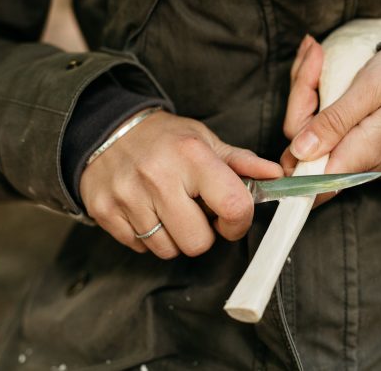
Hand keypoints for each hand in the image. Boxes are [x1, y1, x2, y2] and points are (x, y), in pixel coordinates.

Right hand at [80, 111, 282, 258]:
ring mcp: (127, 196)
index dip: (238, 222)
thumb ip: (241, 162)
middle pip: (197, 242)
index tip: (231, 218)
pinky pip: (139, 247)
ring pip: (167, 250)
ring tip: (169, 210)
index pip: (233, 206)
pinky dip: (147, 236)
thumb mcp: (204, 141)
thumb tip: (276, 175)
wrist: (106, 129)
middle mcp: (158, 176)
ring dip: (174, 237)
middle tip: (196, 213)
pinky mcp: (103, 211)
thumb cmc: (164, 139)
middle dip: (203, 234)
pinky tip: (147, 211)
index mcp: (192, 156)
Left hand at [281, 35, 380, 203]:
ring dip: (305, 84)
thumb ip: (336, 121)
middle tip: (313, 53)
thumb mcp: (371, 91)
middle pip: (301, 143)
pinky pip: (321, 118)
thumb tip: (300, 151)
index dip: (288, 156)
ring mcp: (351, 148)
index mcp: (358, 154)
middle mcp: (353, 159)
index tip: (291, 105)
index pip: (307, 178)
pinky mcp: (350, 134)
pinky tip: (318, 60)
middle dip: (299, 93)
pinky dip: (313, 87)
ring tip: (315, 49)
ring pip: (307, 127)